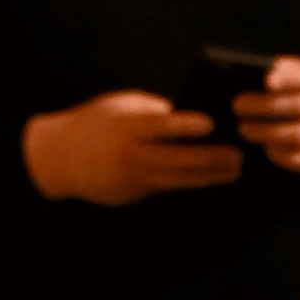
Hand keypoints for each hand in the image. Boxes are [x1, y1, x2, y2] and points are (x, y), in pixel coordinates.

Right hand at [22, 92, 243, 205]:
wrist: (60, 157)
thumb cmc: (96, 123)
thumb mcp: (120, 107)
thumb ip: (154, 112)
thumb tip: (192, 115)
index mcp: (128, 127)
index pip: (162, 126)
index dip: (188, 126)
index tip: (213, 123)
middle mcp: (133, 155)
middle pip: (180, 160)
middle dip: (213, 159)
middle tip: (239, 155)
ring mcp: (136, 178)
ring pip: (181, 180)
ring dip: (211, 176)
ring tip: (236, 170)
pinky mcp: (138, 192)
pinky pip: (172, 187)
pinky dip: (194, 182)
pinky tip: (214, 177)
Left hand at [234, 56, 299, 174]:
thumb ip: (291, 69)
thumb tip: (270, 69)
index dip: (289, 78)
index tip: (266, 81)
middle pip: (299, 106)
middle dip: (265, 107)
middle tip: (238, 106)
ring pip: (298, 135)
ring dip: (266, 133)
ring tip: (245, 129)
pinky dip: (281, 154)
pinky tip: (267, 148)